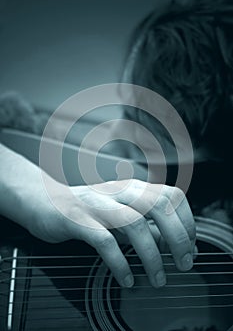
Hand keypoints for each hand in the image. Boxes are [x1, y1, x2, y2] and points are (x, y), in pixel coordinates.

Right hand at [27, 178, 195, 287]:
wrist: (44, 199)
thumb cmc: (89, 210)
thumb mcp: (122, 214)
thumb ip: (149, 228)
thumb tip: (182, 248)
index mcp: (133, 189)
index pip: (171, 196)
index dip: (187, 221)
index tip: (190, 247)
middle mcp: (119, 192)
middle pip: (159, 205)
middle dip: (178, 236)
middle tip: (183, 264)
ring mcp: (98, 203)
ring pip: (134, 224)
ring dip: (151, 255)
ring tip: (157, 279)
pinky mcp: (78, 218)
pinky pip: (105, 241)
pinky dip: (120, 263)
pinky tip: (127, 278)